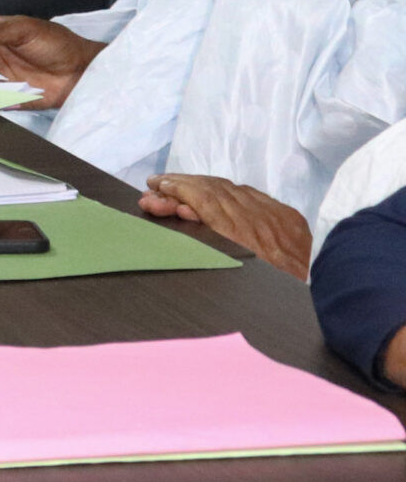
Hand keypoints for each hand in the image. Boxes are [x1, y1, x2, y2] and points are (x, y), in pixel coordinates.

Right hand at [141, 173, 311, 278]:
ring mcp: (278, 217)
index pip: (206, 199)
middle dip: (182, 184)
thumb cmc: (276, 294)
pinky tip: (213, 191)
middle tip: (156, 185)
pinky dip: (227, 191)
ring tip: (178, 185)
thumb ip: (213, 242)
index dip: (178, 190)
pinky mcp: (290, 218)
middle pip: (215, 190)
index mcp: (245, 238)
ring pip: (232, 189)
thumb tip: (185, 212)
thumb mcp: (236, 273)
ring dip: (201, 185)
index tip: (156, 188)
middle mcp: (262, 221)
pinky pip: (253, 195)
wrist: (325, 297)